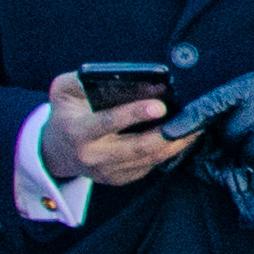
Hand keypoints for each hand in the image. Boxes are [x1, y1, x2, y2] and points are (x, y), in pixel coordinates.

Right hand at [43, 74, 186, 189]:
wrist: (57, 151)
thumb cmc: (65, 113)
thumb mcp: (63, 90)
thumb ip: (84, 79)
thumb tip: (124, 75)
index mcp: (78, 131)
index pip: (108, 123)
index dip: (134, 114)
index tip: (159, 106)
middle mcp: (93, 155)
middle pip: (138, 148)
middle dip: (168, 134)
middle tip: (192, 119)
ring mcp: (108, 171)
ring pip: (149, 159)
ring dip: (176, 143)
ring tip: (196, 126)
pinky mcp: (120, 178)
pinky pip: (150, 165)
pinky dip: (170, 151)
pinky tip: (184, 137)